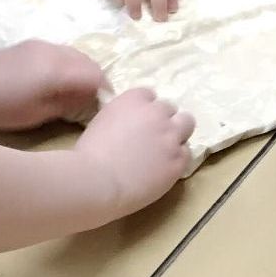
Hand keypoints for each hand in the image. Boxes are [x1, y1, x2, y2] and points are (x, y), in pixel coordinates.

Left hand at [0, 40, 111, 131]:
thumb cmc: (0, 105)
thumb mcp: (37, 114)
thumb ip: (67, 104)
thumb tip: (87, 100)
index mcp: (59, 69)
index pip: (96, 75)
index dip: (104, 92)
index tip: (100, 109)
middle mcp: (55, 52)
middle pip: (89, 61)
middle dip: (95, 80)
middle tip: (89, 102)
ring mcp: (42, 45)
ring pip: (75, 54)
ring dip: (81, 71)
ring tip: (73, 92)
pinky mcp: (30, 45)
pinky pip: (60, 52)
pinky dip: (67, 66)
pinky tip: (54, 82)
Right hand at [72, 88, 195, 214]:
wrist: (98, 181)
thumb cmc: (88, 155)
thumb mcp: (101, 122)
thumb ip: (120, 117)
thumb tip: (126, 125)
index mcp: (133, 100)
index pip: (148, 95)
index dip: (144, 109)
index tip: (138, 122)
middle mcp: (156, 113)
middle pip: (170, 108)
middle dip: (162, 120)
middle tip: (152, 137)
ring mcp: (170, 136)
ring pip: (187, 124)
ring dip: (177, 133)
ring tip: (166, 149)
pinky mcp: (179, 160)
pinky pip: (187, 153)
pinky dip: (178, 159)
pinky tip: (165, 169)